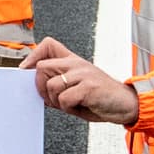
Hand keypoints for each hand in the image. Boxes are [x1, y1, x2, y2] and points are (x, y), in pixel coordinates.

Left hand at [25, 37, 139, 125]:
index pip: (49, 45)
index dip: (33, 56)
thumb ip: (59, 86)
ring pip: (51, 85)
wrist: (127, 105)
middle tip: (52, 99)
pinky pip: (64, 99)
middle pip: (42, 67)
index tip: (26, 71)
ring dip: (56, 101)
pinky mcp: (89, 87)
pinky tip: (81, 107)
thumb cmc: (101, 98)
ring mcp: (83, 74)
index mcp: (73, 61)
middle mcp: (77, 64)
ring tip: (72, 105)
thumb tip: (37, 91)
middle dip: (41, 87)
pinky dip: (69, 108)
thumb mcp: (77, 89)